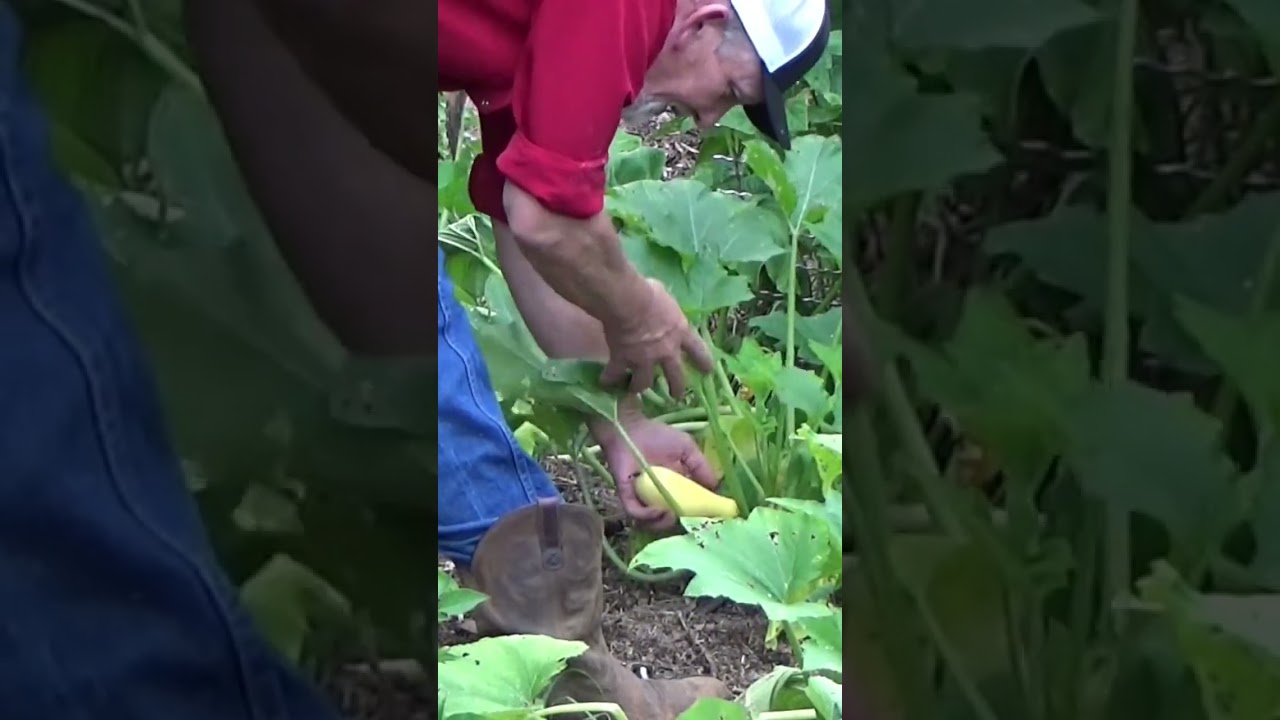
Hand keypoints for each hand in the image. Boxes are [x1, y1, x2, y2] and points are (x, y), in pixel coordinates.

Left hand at [593, 415, 719, 532]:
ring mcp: (642, 498)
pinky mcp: (626, 496)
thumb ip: (701, 466)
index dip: (698, 516)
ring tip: (672, 516)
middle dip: (681, 524)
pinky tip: (659, 510)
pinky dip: (648, 516)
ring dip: (664, 524)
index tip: (710, 518)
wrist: (629, 428)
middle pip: (670, 521)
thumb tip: (716, 487)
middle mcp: (659, 497)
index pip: (687, 508)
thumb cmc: (658, 436)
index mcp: (675, 488)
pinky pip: (636, 513)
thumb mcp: (687, 449)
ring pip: (652, 523)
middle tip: (690, 520)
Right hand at [600, 279, 712, 397]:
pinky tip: (605, 382)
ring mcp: (644, 359)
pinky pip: (615, 375)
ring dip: (640, 387)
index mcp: (680, 332)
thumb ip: (664, 305)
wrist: (628, 302)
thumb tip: (657, 298)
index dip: (703, 362)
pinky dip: (610, 379)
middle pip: (676, 376)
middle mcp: (666, 351)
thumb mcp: (664, 295)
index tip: (707, 371)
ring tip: (636, 391)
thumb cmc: (648, 293)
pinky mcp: (623, 361)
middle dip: (677, 388)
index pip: (698, 350)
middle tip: (676, 396)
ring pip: (645, 383)